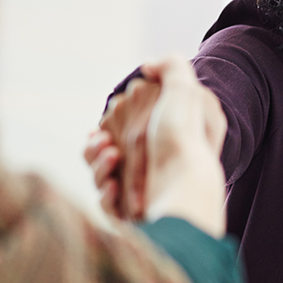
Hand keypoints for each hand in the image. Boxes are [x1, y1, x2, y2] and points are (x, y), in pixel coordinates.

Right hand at [85, 57, 226, 236]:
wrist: (184, 188)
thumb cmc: (184, 139)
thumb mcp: (185, 90)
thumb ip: (170, 67)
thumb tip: (148, 67)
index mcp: (162, 139)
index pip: (124, 128)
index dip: (111, 123)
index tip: (109, 119)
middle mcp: (152, 166)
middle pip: (105, 151)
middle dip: (97, 145)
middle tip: (105, 143)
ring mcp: (141, 192)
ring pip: (100, 176)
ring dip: (97, 164)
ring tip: (112, 157)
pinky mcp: (132, 216)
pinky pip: (106, 203)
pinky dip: (105, 192)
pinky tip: (114, 185)